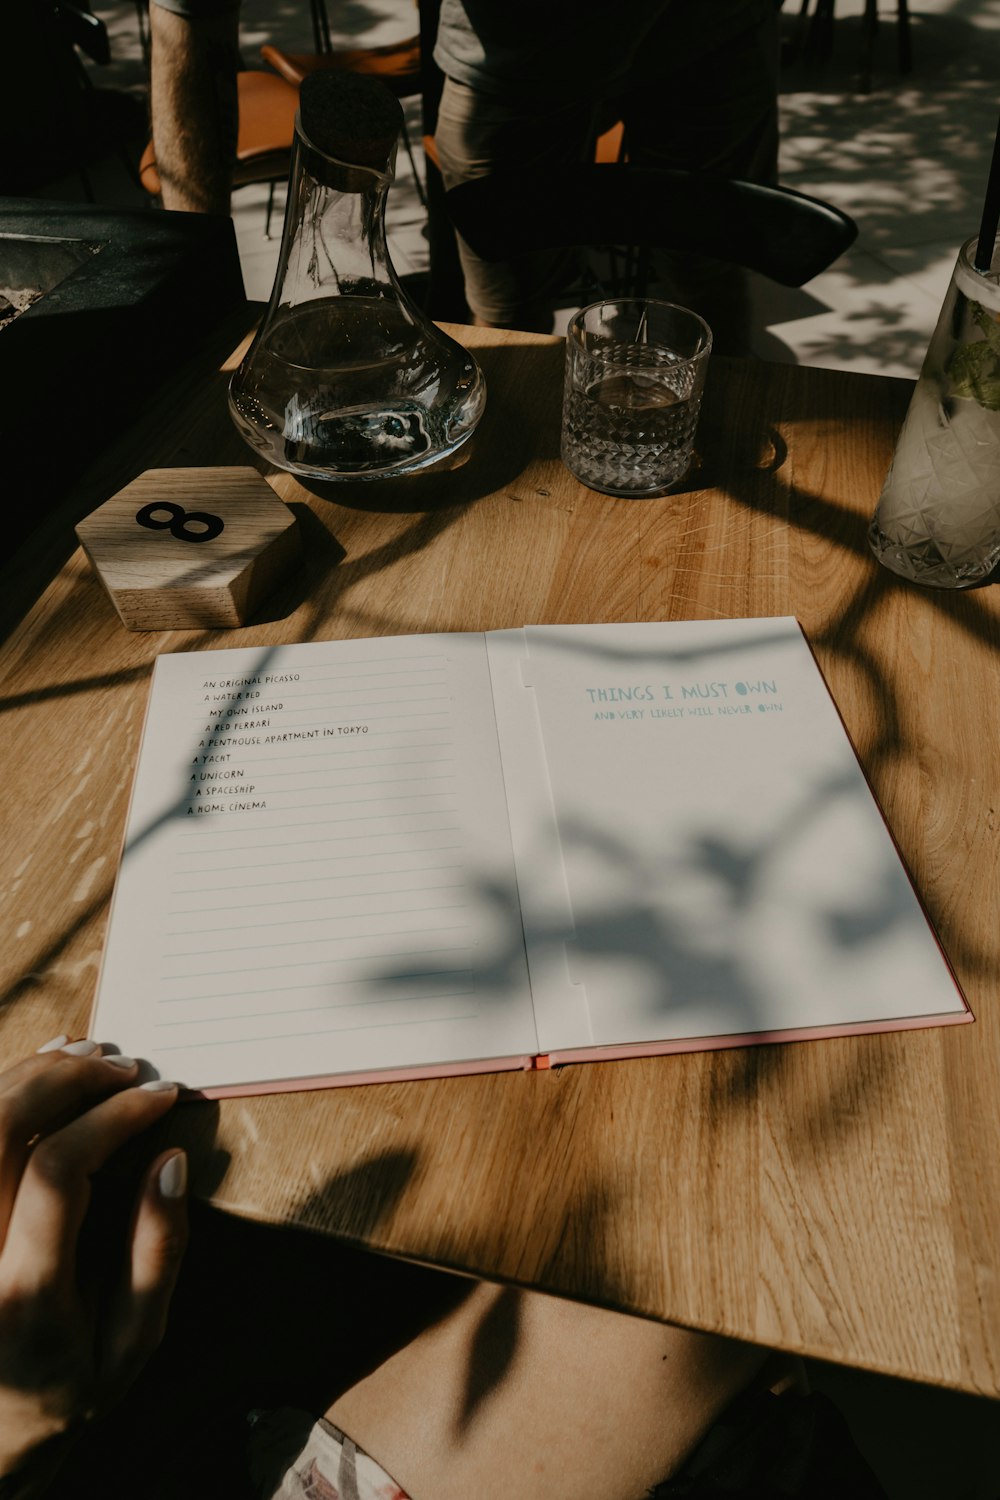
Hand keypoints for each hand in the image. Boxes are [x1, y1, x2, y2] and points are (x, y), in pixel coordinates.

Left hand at [0, 1039, 186, 1495]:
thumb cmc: (61, 1395)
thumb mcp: (130, 1349)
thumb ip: (156, 1255)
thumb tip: (170, 1160)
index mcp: (24, 1296)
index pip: (57, 1172)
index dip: (112, 1117)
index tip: (161, 1094)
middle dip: (67, 1079)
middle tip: (123, 1068)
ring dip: (29, 1075)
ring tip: (87, 1060)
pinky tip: (35, 1075)